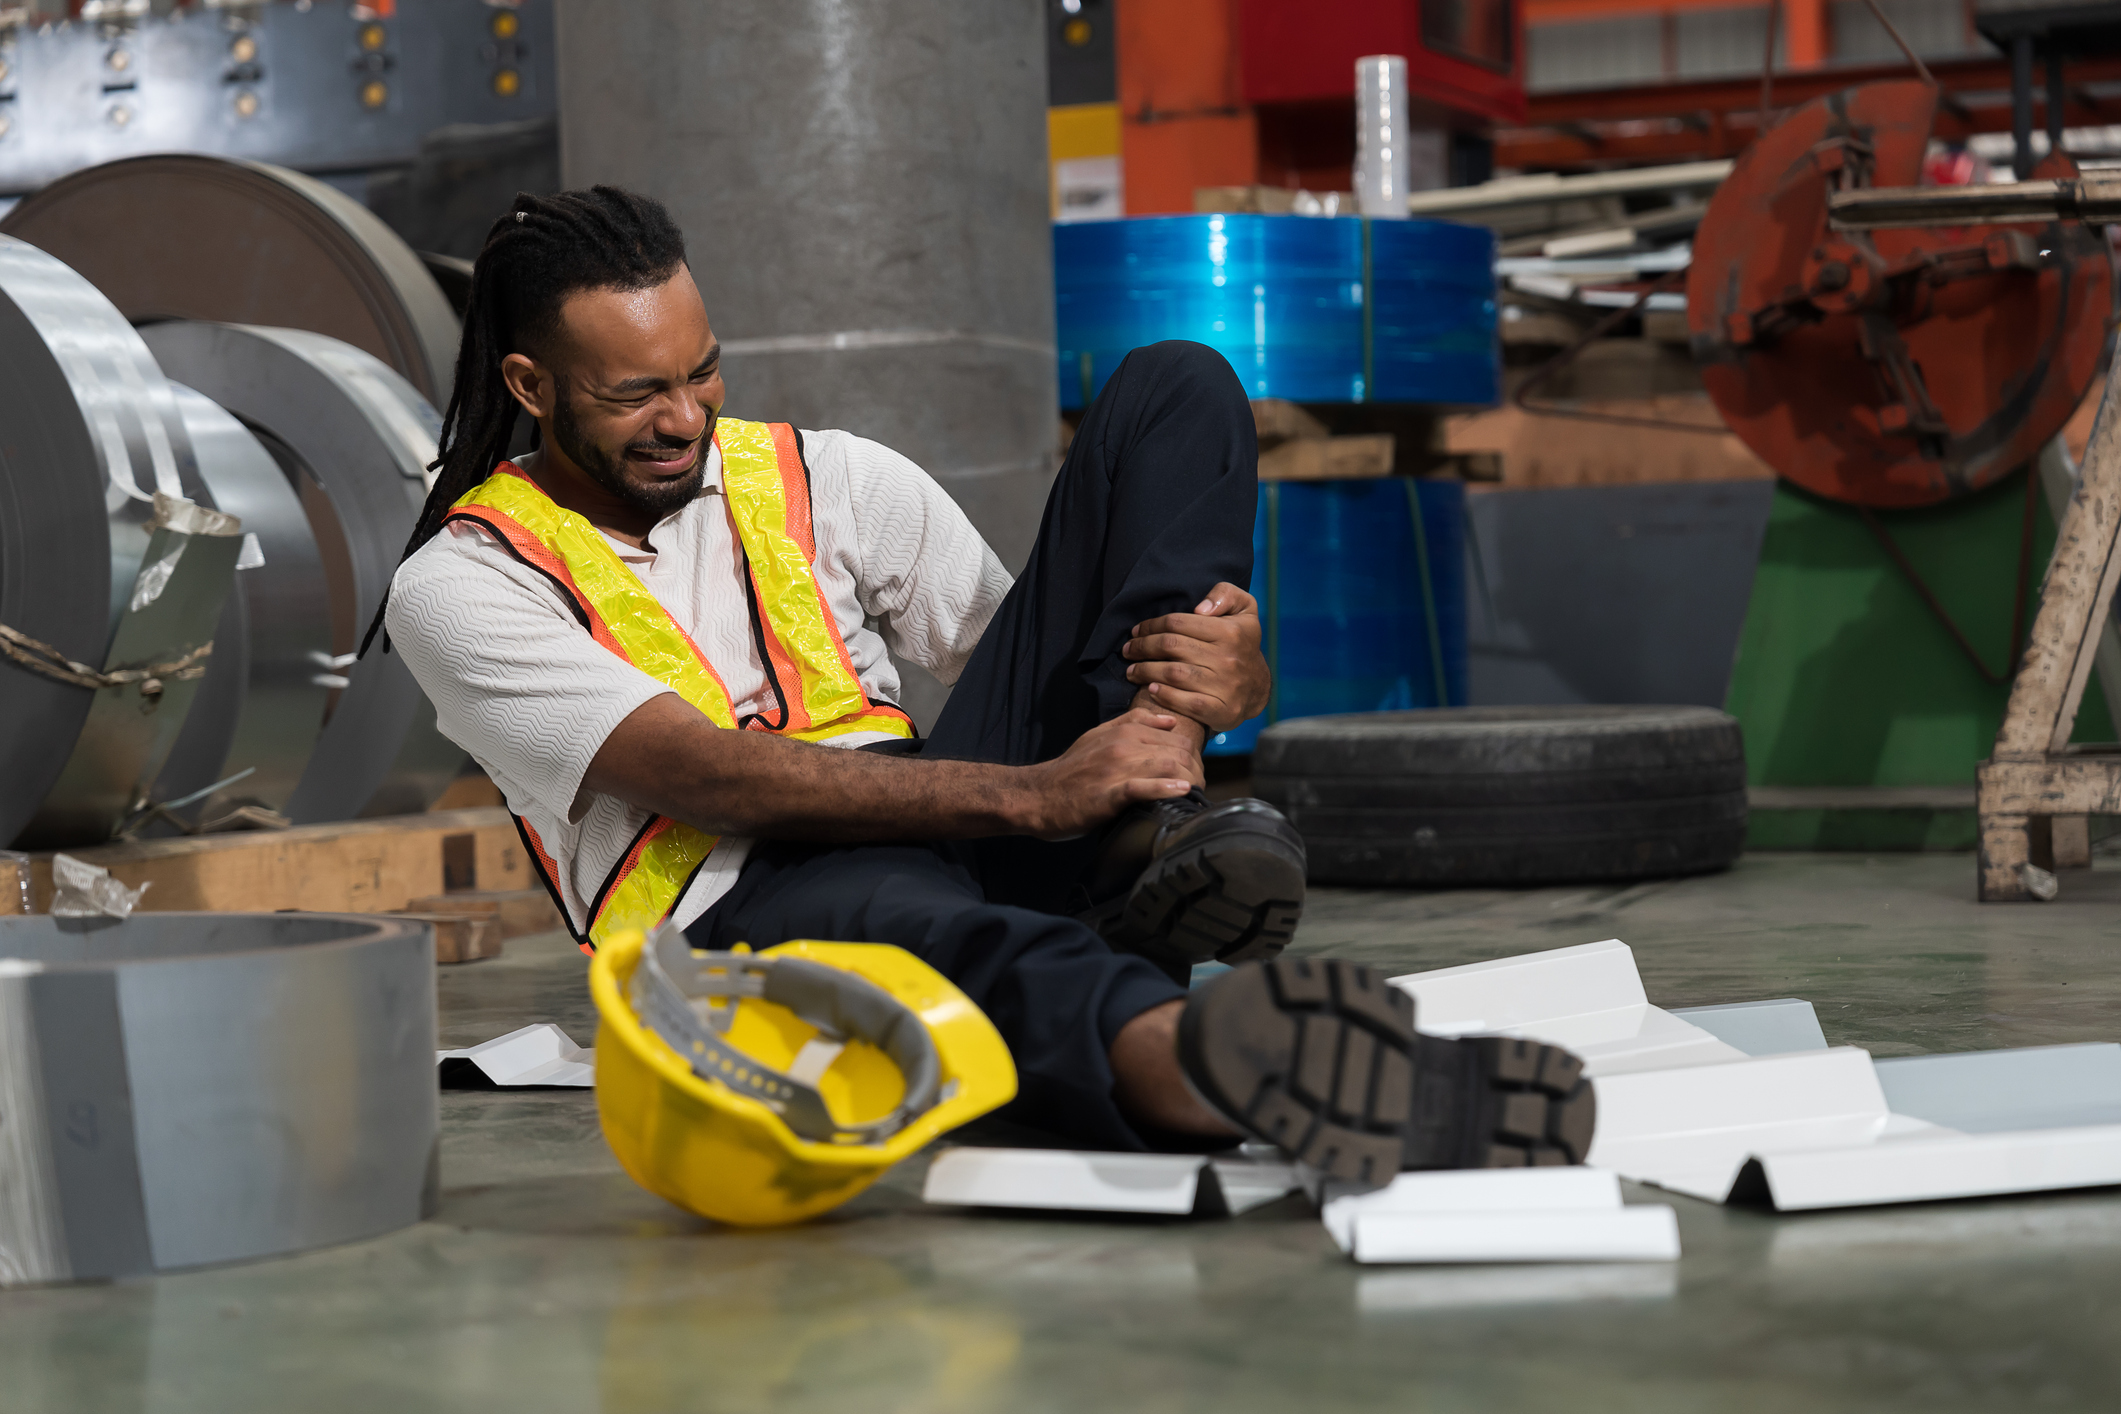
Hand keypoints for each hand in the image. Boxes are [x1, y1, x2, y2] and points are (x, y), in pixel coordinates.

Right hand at [1015, 708, 1199, 838]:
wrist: (1039, 794)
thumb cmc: (1072, 769)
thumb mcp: (1100, 735)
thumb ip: (1134, 724)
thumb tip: (1170, 720)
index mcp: (1123, 730)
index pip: (1175, 736)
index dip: (1192, 754)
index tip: (1196, 771)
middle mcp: (1122, 745)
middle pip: (1176, 750)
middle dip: (1195, 769)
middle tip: (1201, 787)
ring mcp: (1115, 769)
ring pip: (1165, 765)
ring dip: (1188, 780)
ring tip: (1195, 793)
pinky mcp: (1108, 794)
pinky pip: (1142, 787)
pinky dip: (1165, 788)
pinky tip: (1180, 792)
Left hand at [1121, 582, 1270, 733]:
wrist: (1257, 686)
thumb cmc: (1241, 642)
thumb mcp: (1244, 609)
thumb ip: (1225, 595)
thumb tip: (1200, 609)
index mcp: (1230, 631)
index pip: (1177, 623)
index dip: (1151, 625)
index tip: (1136, 631)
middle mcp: (1228, 659)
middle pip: (1171, 647)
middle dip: (1142, 647)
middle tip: (1128, 650)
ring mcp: (1225, 687)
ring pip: (1173, 674)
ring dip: (1145, 671)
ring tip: (1132, 670)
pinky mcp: (1222, 711)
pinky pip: (1186, 703)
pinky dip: (1164, 696)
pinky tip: (1151, 689)